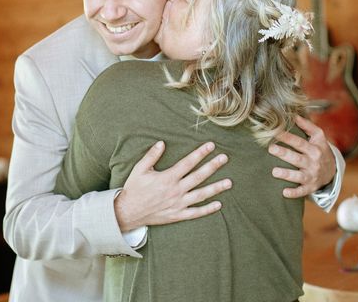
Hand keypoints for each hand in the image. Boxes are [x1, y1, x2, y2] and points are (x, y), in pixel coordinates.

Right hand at [114, 141, 231, 231]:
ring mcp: (178, 204)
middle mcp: (175, 191)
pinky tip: (219, 204)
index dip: (200, 153)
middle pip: (198, 176)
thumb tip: (162, 143)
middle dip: (212, 166)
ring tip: (229, 182)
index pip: (188, 163)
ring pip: (201, 195)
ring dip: (216, 188)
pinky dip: (207, 209)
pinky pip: (195, 213)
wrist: (128, 212)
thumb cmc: (134, 189)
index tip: (211, 145)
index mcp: (167, 178)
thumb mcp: (139, 169)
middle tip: (224, 158)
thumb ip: (151, 156)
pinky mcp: (177, 215)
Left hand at [268, 115, 335, 198]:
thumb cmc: (320, 150)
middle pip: (297, 158)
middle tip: (271, 148)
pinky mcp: (310, 187)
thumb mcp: (318, 137)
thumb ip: (307, 126)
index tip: (274, 132)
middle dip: (284, 153)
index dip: (287, 137)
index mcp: (314, 149)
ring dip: (286, 174)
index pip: (299, 142)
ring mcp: (312, 176)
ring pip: (298, 176)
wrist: (333, 171)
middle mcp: (313, 162)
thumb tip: (294, 114)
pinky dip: (294, 193)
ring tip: (274, 171)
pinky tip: (284, 193)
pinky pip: (302, 191)